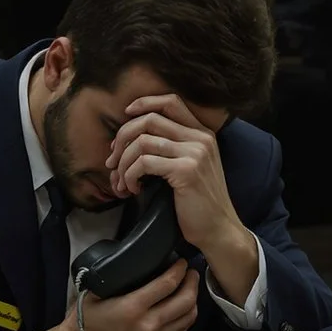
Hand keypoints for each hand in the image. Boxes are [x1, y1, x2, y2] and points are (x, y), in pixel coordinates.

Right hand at [36, 260, 200, 330]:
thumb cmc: (85, 320)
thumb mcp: (97, 292)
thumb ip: (121, 280)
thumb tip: (141, 264)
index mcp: (133, 307)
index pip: (168, 284)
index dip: (179, 269)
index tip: (181, 262)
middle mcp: (148, 325)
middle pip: (185, 300)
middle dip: (192, 282)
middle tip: (191, 272)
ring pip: (188, 318)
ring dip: (193, 300)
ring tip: (189, 288)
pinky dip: (185, 317)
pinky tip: (181, 308)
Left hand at [105, 94, 257, 290]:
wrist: (218, 229)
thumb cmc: (198, 202)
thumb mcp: (190, 167)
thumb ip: (171, 147)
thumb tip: (129, 139)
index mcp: (202, 133)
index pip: (170, 101)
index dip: (143, 104)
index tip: (125, 117)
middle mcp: (200, 138)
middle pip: (149, 119)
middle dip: (122, 138)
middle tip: (113, 160)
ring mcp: (195, 153)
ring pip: (142, 142)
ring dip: (123, 163)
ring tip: (122, 182)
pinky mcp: (186, 171)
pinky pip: (144, 163)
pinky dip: (130, 176)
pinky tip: (134, 189)